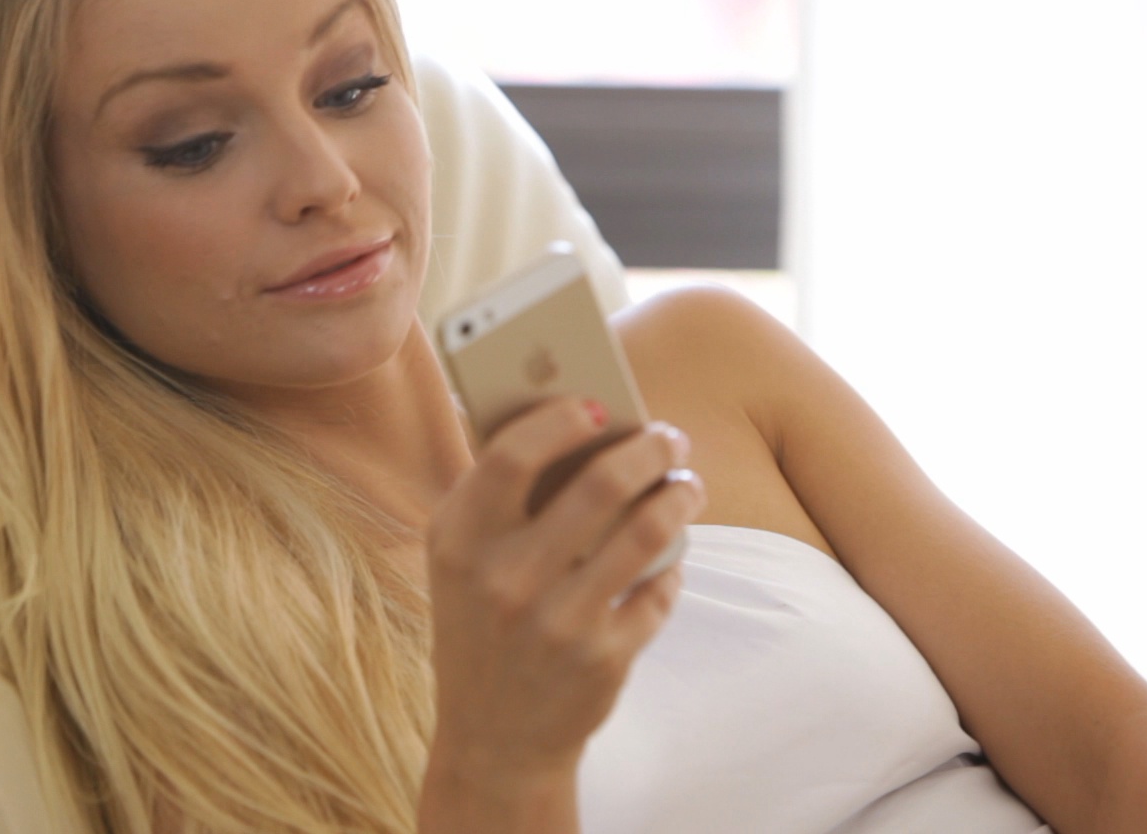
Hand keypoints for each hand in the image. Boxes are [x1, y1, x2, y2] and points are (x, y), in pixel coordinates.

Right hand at [421, 395, 705, 800]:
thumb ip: (498, 496)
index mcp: (459, 543)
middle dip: (648, 449)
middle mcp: (504, 580)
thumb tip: (578, 419)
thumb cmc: (481, 623)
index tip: (599, 405)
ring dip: (679, 497)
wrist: (493, 741)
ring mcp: (556, 623)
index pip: (510, 456)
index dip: (559, 420)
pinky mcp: (602, 660)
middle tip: (670, 437)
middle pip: (597, 485)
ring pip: (646, 532)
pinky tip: (670, 557)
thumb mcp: (462, 562)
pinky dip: (673, 566)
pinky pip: (660, 590)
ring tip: (687, 486)